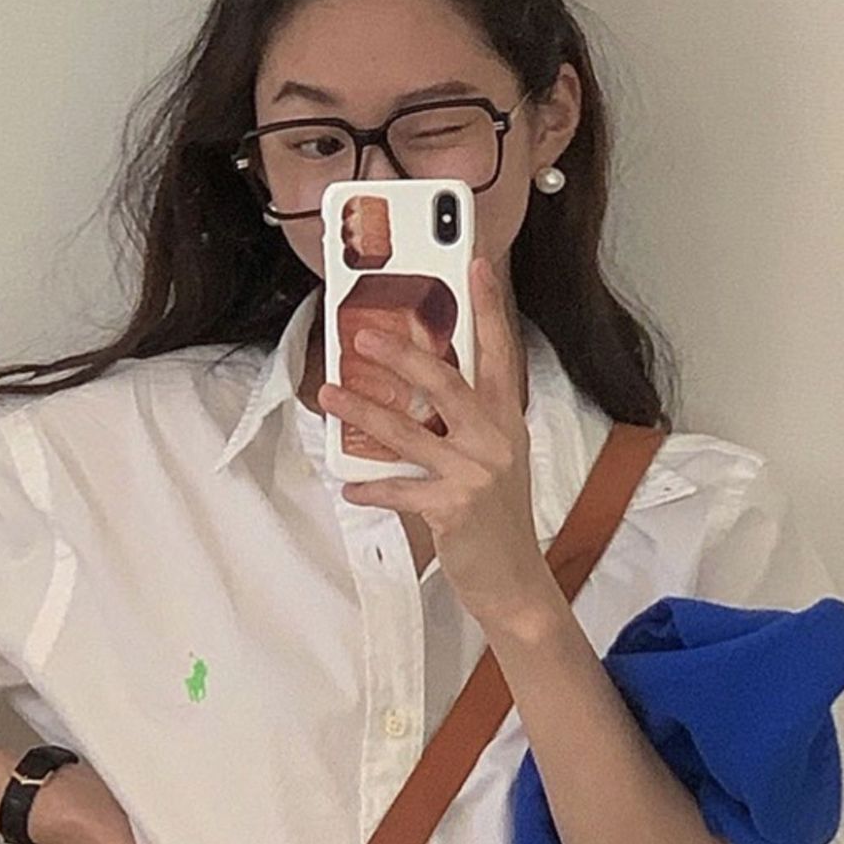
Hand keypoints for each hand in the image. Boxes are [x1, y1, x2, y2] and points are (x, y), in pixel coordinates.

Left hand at [317, 256, 557, 629]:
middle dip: (402, 355)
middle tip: (363, 336)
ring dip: (364, 412)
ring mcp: (475, 473)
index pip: (499, 352)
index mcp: (507, 419)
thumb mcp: (494, 457)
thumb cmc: (497, 515)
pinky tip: (348, 484)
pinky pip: (400, 489)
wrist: (513, 579)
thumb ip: (467, 420)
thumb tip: (417, 384)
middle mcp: (495, 439)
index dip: (488, 308)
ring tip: (330, 395)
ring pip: (409, 432)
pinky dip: (371, 487)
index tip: (474, 265)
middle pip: (445, 383)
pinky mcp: (453, 507)